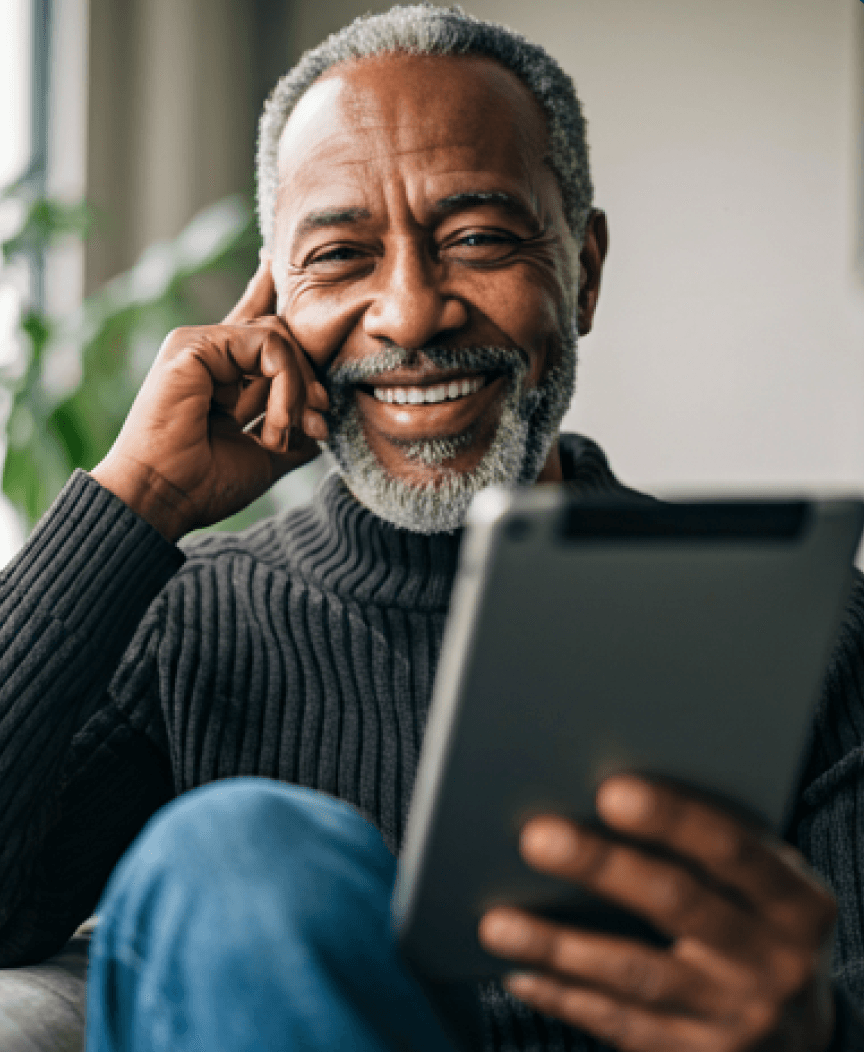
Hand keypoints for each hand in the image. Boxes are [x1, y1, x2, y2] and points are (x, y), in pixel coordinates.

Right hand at [90, 257, 328, 540]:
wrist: (165, 498)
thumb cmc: (205, 483)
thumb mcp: (267, 454)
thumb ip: (294, 428)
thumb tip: (323, 418)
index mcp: (221, 374)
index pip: (253, 324)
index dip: (267, 292)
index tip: (274, 263)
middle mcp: (209, 353)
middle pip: (282, 333)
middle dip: (309, 380)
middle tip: (317, 427)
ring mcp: (199, 345)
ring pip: (279, 337)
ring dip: (295, 390)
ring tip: (284, 433)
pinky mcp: (194, 345)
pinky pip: (266, 344)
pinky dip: (283, 384)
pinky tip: (272, 423)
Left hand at [479, 776, 836, 1050]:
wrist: (801, 1034)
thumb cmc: (757, 924)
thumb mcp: (764, 886)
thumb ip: (707, 847)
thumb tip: (603, 794)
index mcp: (796, 903)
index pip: (733, 850)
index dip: (673, 819)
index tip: (611, 792)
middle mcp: (773, 963)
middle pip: (677, 904)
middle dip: (602, 867)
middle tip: (536, 837)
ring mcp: (735, 1019)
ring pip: (636, 975)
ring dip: (559, 947)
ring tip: (496, 922)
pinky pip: (618, 1025)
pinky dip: (563, 995)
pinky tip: (518, 969)